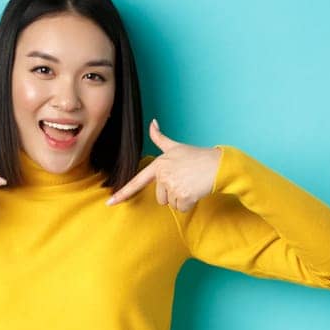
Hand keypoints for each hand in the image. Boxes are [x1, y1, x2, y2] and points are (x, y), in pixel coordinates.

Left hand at [104, 119, 221, 211]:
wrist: (219, 165)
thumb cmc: (198, 157)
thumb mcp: (176, 146)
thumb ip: (160, 138)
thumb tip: (152, 122)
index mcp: (159, 164)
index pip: (137, 181)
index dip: (123, 193)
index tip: (110, 202)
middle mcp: (163, 175)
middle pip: (160, 197)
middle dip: (172, 193)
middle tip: (185, 181)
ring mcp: (173, 185)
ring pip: (171, 204)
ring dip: (182, 198)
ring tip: (191, 184)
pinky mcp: (184, 195)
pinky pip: (181, 208)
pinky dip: (190, 203)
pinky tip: (196, 191)